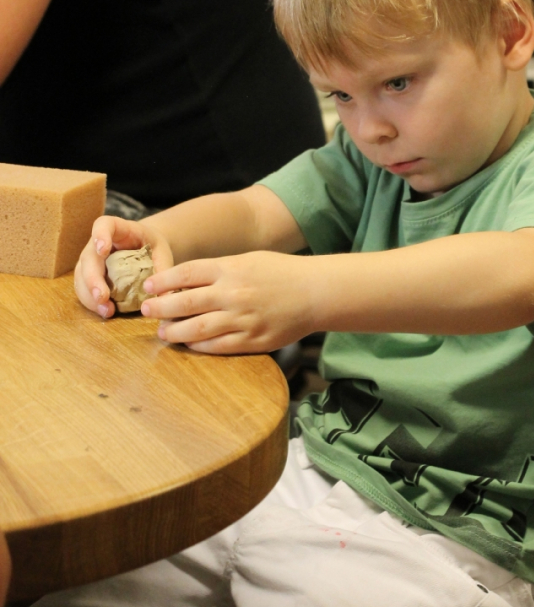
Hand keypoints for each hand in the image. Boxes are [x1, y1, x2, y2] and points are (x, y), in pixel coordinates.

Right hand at [74, 216, 173, 317]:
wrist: (146, 250)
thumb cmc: (152, 247)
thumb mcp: (162, 252)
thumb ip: (163, 269)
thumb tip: (166, 297)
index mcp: (118, 229)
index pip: (104, 225)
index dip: (100, 235)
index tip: (102, 249)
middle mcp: (98, 244)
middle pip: (88, 258)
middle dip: (92, 279)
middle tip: (102, 296)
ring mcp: (91, 262)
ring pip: (81, 277)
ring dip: (91, 296)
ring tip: (107, 311)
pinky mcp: (89, 278)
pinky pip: (84, 290)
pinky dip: (93, 303)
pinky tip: (106, 312)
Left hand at [140, 250, 315, 353]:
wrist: (315, 293)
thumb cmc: (281, 272)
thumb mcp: (249, 260)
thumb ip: (219, 269)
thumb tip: (185, 282)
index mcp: (231, 268)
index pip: (186, 274)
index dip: (162, 281)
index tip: (148, 287)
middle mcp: (233, 293)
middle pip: (185, 302)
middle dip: (160, 308)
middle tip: (145, 311)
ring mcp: (242, 319)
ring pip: (197, 329)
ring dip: (174, 332)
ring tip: (161, 332)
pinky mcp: (252, 340)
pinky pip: (218, 346)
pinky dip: (198, 346)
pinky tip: (189, 343)